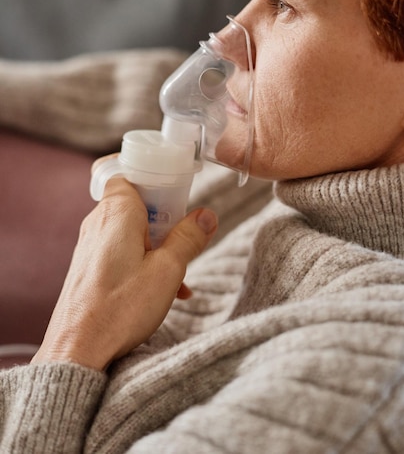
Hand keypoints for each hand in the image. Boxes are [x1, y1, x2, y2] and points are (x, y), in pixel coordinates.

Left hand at [32, 177, 216, 370]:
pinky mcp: (88, 266)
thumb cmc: (120, 308)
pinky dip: (142, 260)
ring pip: (130, 229)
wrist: (77, 350)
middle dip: (163, 217)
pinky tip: (162, 289)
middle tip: (182, 239)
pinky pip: (120, 250)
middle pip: (134, 201)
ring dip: (156, 244)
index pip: (127, 171)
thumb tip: (207, 214)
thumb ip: (189, 238)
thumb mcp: (168, 270)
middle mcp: (98, 223)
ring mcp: (89, 245)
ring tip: (176, 274)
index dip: (154, 178)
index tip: (177, 195)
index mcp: (116, 213)